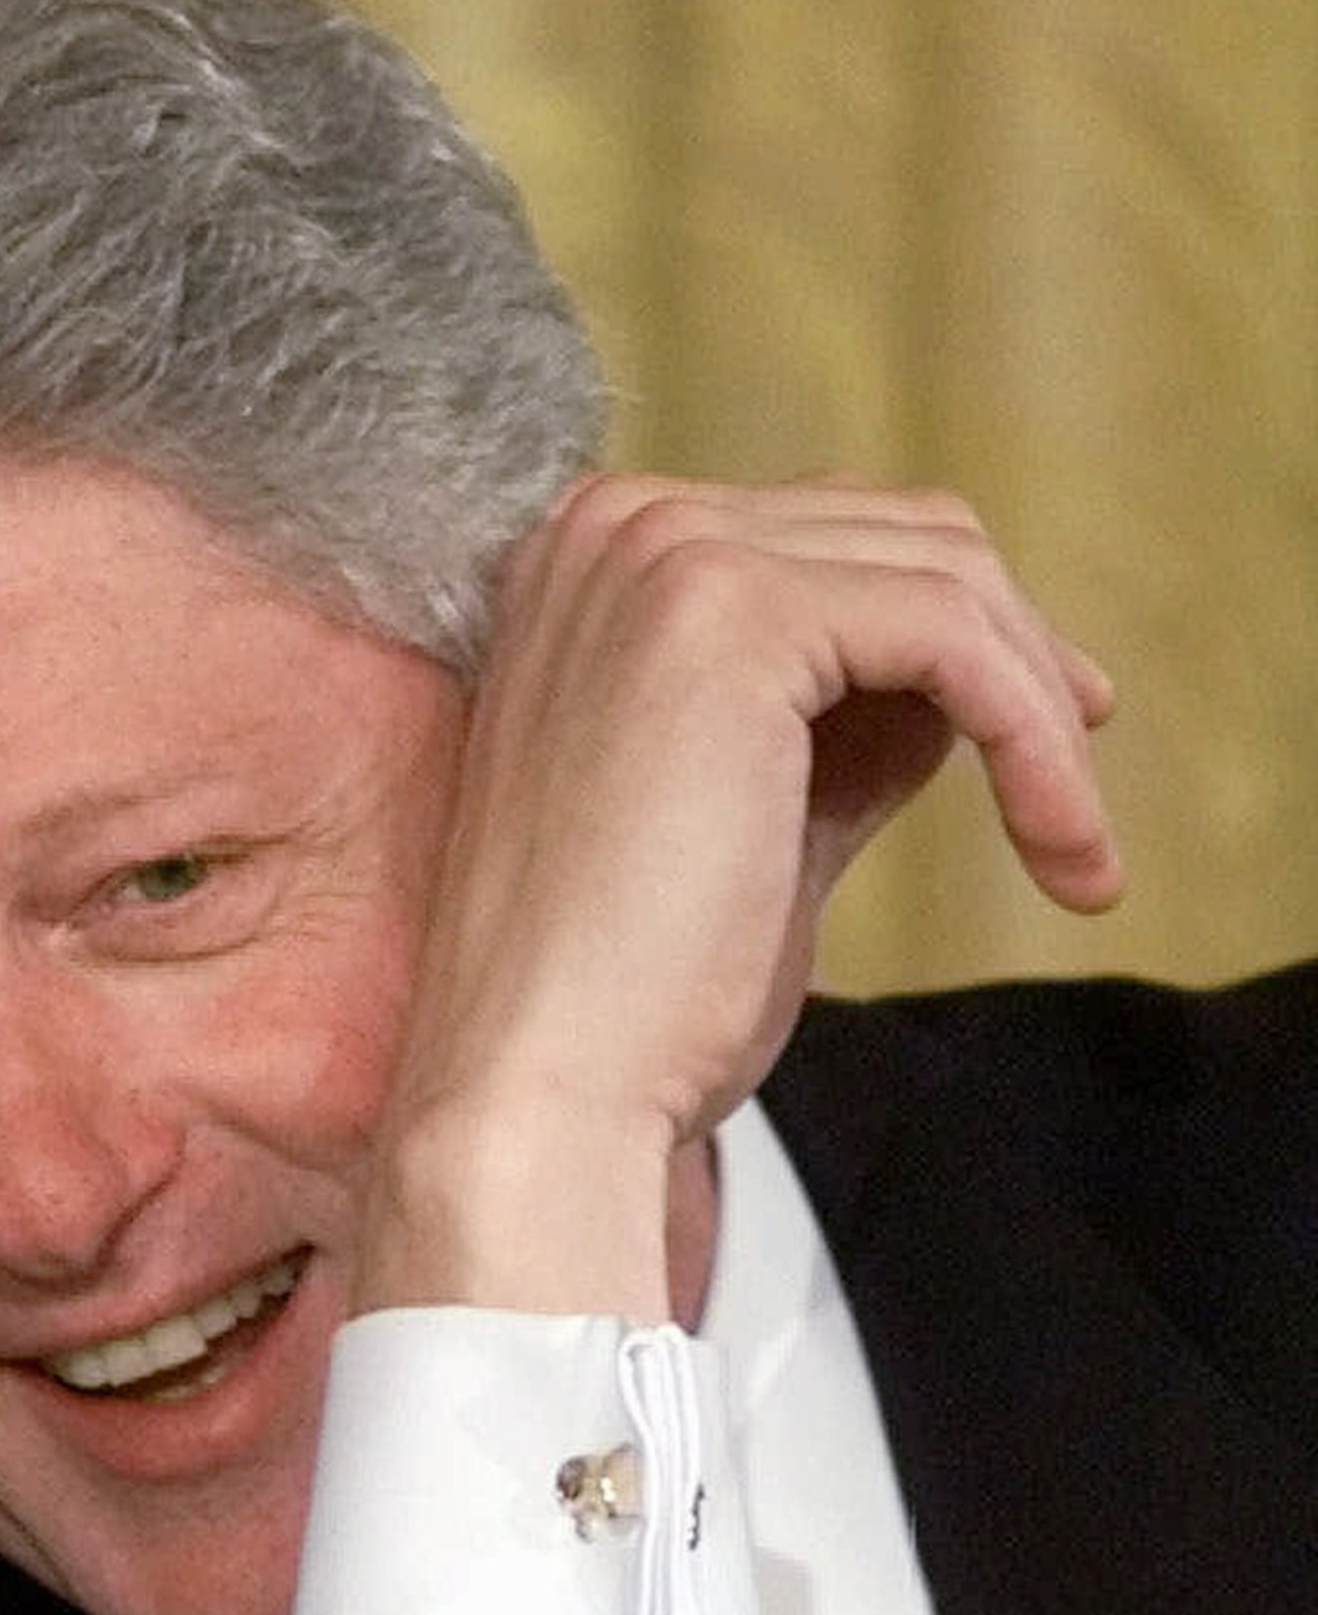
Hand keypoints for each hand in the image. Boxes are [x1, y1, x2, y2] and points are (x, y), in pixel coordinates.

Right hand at [360, 476, 1115, 1318]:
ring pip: (946, 577)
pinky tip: (1060, 848)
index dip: (957, 638)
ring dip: (1039, 717)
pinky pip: (955, 635)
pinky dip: (1036, 741)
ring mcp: (659, 558)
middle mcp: (608, 530)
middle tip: (1070, 801)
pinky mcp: (732, 613)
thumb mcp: (740, 812)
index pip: (829, 542)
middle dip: (1015, 663)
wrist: (543, 1084)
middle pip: (901, 536)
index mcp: (584, 568)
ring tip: (1071, 849)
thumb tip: (962, 670)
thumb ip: (826, 721)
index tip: (1042, 744)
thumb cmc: (625, 993)